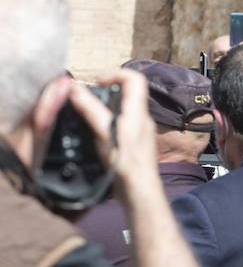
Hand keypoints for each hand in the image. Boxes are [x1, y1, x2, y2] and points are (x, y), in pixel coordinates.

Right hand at [67, 69, 158, 193]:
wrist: (140, 192)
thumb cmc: (126, 164)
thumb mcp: (105, 133)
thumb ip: (92, 110)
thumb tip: (75, 89)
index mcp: (139, 113)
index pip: (135, 79)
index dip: (116, 74)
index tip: (97, 82)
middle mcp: (142, 120)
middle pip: (128, 93)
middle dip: (106, 91)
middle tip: (87, 99)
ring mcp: (140, 132)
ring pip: (123, 109)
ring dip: (104, 107)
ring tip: (87, 115)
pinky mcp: (134, 144)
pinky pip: (121, 124)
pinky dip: (107, 122)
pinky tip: (94, 133)